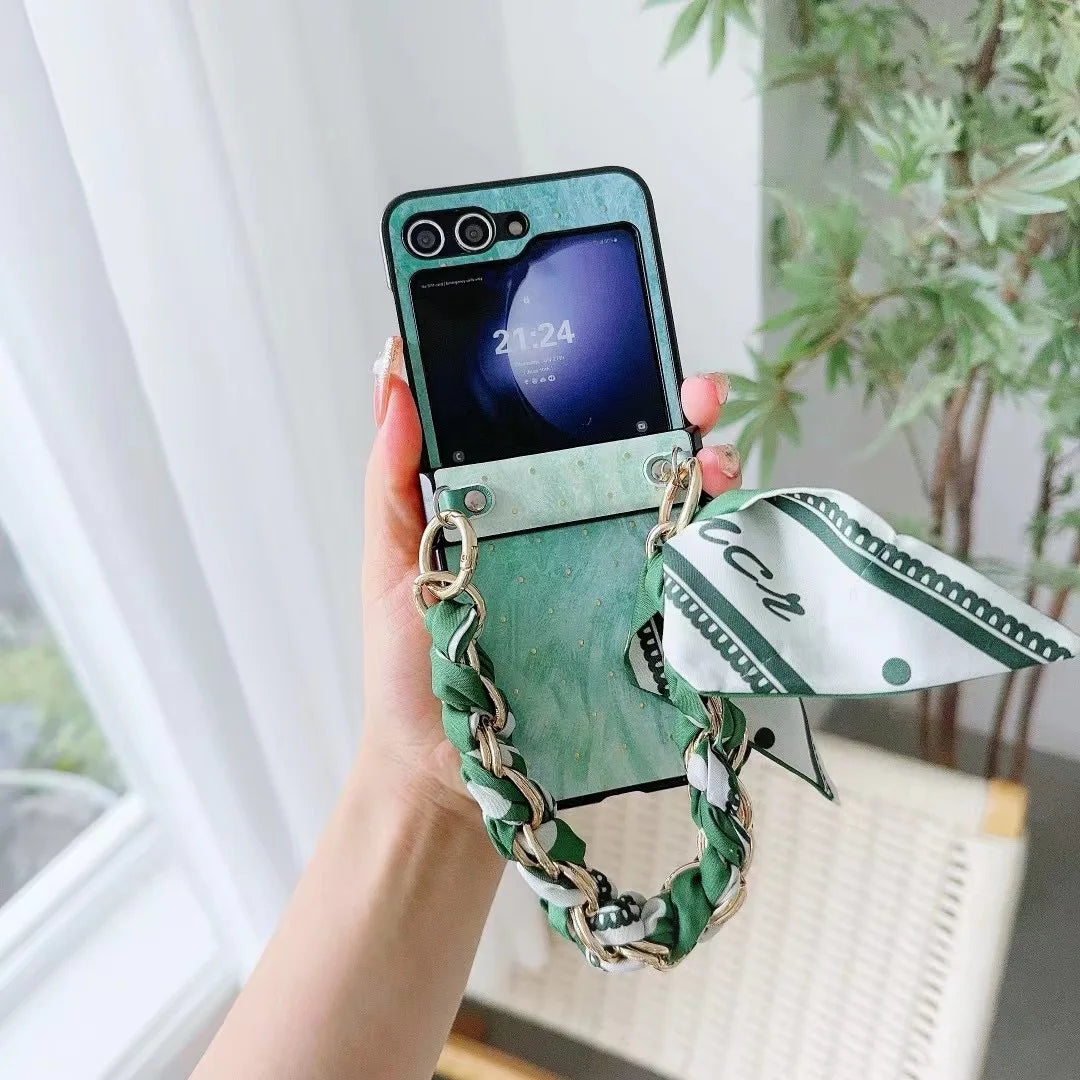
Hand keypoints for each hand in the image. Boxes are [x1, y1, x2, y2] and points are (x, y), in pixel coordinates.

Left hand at [360, 338, 742, 822]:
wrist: (442, 769)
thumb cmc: (411, 664)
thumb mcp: (392, 558)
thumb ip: (393, 475)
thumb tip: (391, 375)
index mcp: (521, 500)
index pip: (571, 425)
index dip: (603, 380)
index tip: (623, 344)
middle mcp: (576, 529)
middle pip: (642, 454)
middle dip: (683, 409)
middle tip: (696, 393)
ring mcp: (612, 579)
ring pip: (680, 506)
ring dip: (710, 468)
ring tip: (710, 458)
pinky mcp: (638, 633)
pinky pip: (691, 580)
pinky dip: (717, 547)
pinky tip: (716, 529)